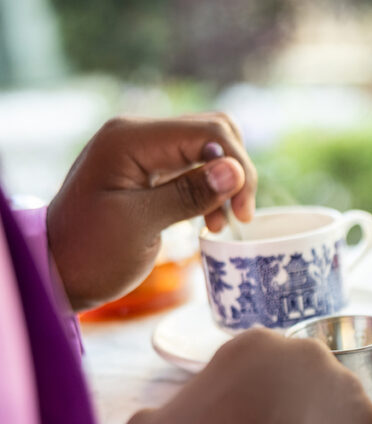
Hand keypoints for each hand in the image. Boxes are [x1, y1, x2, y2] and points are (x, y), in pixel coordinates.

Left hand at [48, 114, 257, 310]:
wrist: (57, 272)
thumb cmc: (90, 252)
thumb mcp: (141, 225)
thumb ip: (189, 194)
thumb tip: (236, 171)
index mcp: (129, 140)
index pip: (207, 132)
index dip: (237, 166)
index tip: (243, 213)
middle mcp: (137, 135)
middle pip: (212, 131)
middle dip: (236, 171)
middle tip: (240, 215)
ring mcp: (142, 151)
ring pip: (207, 148)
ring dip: (226, 182)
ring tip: (221, 224)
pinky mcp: (148, 169)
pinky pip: (193, 166)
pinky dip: (211, 190)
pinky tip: (209, 220)